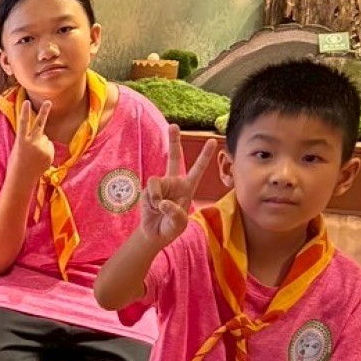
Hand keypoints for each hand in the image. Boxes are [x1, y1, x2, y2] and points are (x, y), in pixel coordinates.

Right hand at [9, 97, 54, 177]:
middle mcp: (32, 144)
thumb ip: (29, 139)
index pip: (23, 123)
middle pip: (39, 124)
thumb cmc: (16, 162)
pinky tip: (39, 159)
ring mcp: (42, 149)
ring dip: (41, 143)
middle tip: (48, 101)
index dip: (24, 112)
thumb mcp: (18, 148)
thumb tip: (44, 135)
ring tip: (33, 155)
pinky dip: (45, 150)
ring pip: (45, 138)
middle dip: (44, 112)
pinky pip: (49, 146)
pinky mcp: (49, 154)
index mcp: (21, 141)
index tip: (26, 102)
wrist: (21, 179)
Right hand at [138, 125, 215, 246]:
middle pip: (174, 157)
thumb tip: (162, 201)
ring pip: (156, 181)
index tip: (213, 140)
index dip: (205, 155)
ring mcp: (160, 185)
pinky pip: (149, 192)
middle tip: (173, 126)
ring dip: (156, 197)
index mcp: (188, 187)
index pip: (198, 169)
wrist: (154, 234)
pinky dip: (150, 202)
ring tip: (158, 208)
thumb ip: (175, 213)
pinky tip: (152, 209)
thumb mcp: (179, 224)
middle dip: (173, 141)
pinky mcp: (148, 191)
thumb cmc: (171, 228)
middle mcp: (174, 182)